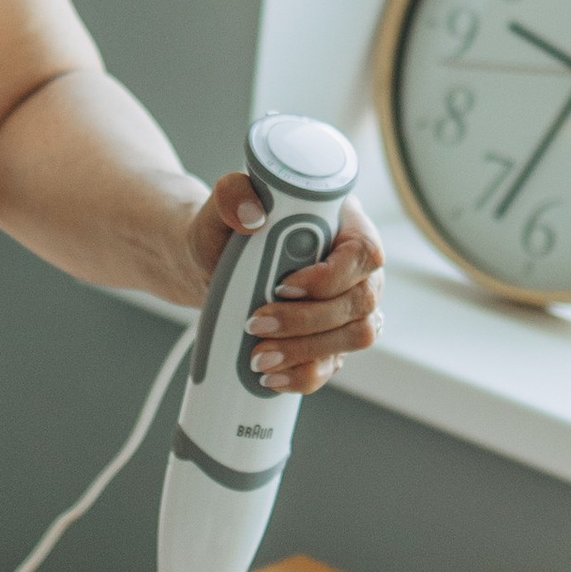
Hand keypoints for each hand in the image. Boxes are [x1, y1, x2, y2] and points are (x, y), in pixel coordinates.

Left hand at [184, 176, 385, 393]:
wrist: (206, 266)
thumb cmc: (221, 232)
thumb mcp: (219, 208)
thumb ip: (231, 196)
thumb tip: (251, 212)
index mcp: (340, 224)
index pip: (364, 251)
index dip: (332, 275)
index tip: (284, 285)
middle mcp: (353, 267)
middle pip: (363, 301)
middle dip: (308, 320)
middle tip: (256, 322)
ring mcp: (347, 306)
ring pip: (357, 336)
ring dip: (307, 350)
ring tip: (258, 355)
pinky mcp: (330, 339)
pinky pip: (334, 365)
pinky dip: (303, 375)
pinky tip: (270, 375)